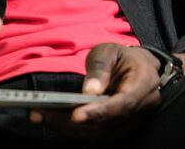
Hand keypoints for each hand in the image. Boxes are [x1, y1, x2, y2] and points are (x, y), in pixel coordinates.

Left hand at [30, 44, 161, 135]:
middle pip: (107, 123)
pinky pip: (96, 134)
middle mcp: (142, 107)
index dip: (100, 112)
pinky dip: (74, 129)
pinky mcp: (119, 129)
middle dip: (73, 121)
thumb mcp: (110, 51)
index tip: (76, 114)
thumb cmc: (123, 58)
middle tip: (42, 113)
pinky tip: (53, 121)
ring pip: (100, 132)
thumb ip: (100, 68)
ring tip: (40, 116)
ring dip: (68, 127)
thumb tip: (89, 91)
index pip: (123, 103)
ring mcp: (132, 122)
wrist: (141, 69)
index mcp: (144, 83)